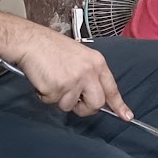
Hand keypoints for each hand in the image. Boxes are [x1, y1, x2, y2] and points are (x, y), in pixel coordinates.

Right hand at [6, 26, 131, 118]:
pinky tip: (43, 79)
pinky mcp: (58, 88)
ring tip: (52, 79)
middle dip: (84, 108)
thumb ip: (88, 74)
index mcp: (97, 62)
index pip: (112, 88)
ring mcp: (74, 81)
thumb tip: (90, 95)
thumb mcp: (78, 56)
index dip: (119, 105)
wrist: (30, 41)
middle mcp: (89, 72)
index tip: (127, 116)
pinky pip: (52, 102)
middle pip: (96, 104)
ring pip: (70, 105)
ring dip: (59, 98)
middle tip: (73, 101)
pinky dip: (45, 94)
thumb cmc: (50, 47)